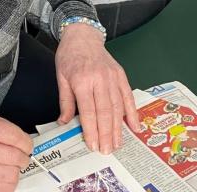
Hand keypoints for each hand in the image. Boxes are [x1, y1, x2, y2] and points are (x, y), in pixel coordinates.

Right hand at [0, 111, 32, 191]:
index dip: (26, 142)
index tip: (27, 145)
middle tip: (21, 157)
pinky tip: (4, 176)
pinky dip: (11, 182)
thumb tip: (22, 138)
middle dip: (24, 157)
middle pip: (15, 156)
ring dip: (17, 170)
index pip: (13, 135)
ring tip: (11, 166)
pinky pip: (6, 187)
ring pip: (13, 173)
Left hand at [55, 23, 140, 153]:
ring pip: (117, 107)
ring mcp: (113, 78)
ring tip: (117, 144)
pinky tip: (135, 127)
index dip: (91, 130)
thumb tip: (64, 123)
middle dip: (106, 134)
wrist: (83, 36)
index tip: (92, 145)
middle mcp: (100, 80)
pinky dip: (132, 113)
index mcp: (82, 81)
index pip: (88, 111)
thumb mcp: (61, 79)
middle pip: (105, 112)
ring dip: (119, 128)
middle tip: (107, 151)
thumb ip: (65, 102)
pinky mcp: (121, 77)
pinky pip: (128, 98)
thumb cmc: (70, 58)